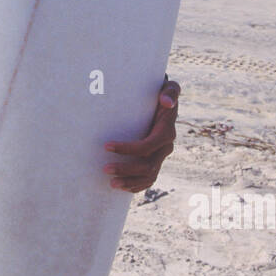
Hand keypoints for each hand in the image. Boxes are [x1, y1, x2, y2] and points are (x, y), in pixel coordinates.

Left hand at [103, 77, 179, 193]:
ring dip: (130, 182)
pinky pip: (149, 179)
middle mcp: (166, 146)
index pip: (147, 146)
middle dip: (126, 169)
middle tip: (104, 169)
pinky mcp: (156, 160)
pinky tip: (122, 188)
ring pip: (149, 176)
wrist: (164, 102)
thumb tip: (166, 101)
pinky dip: (136, 186)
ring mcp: (161, 156)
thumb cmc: (162, 93)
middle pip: (148, 165)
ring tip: (111, 183)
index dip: (128, 149)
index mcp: (166, 131)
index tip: (106, 146)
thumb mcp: (169, 87)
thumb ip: (170, 91)